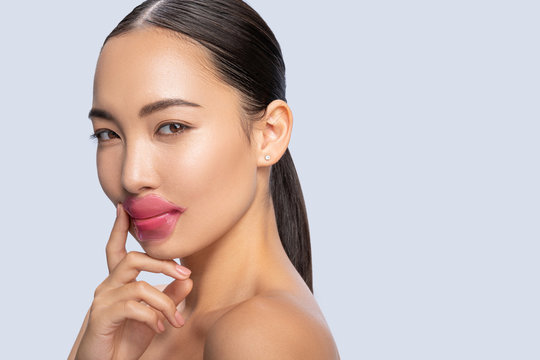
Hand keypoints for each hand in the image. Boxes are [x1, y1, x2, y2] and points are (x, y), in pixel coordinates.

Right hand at [75, 203, 192, 359]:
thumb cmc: (126, 340)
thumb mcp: (154, 316)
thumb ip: (169, 297)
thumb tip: (188, 280)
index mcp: (116, 282)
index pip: (115, 249)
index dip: (119, 228)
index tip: (123, 208)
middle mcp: (106, 286)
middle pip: (133, 259)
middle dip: (162, 264)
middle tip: (186, 274)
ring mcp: (102, 301)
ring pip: (140, 286)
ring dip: (165, 302)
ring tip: (176, 321)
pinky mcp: (101, 317)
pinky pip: (133, 307)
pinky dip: (152, 317)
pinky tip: (159, 329)